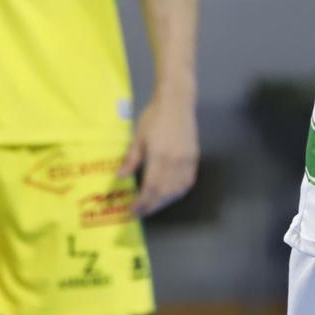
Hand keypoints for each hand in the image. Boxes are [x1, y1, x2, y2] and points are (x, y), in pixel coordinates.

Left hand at [119, 89, 199, 216]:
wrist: (177, 102)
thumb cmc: (154, 116)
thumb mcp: (138, 137)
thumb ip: (131, 160)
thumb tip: (119, 178)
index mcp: (159, 156)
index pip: (150, 188)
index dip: (142, 203)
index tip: (132, 211)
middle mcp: (175, 162)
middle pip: (164, 193)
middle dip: (151, 206)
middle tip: (140, 212)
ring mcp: (187, 161)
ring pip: (177, 190)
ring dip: (165, 201)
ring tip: (153, 205)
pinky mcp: (194, 158)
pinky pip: (187, 182)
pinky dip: (178, 192)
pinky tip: (169, 194)